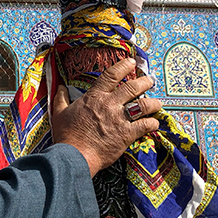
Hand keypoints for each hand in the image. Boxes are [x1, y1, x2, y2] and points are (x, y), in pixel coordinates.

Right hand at [51, 58, 162, 176]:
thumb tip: (60, 87)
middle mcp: (109, 104)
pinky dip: (152, 123)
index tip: (131, 62)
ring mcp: (119, 119)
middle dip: (144, 82)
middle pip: (132, 88)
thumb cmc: (67, 135)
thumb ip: (61, 98)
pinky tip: (155, 123)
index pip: (111, 76)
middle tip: (150, 80)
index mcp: (94, 97)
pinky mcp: (126, 134)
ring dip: (153, 102)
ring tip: (158, 102)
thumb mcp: (59, 113)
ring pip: (142, 105)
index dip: (123, 67)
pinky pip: (144, 125)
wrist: (74, 155)